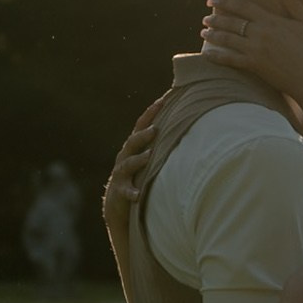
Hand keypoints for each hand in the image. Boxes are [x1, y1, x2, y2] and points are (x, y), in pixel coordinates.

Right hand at [103, 94, 166, 232]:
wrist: (117, 203)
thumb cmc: (139, 176)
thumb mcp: (147, 157)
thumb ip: (161, 142)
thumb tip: (186, 125)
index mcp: (134, 147)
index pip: (141, 125)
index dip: (151, 112)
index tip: (162, 100)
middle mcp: (125, 157)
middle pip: (133, 142)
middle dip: (143, 135)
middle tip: (155, 129)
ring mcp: (121, 174)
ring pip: (128, 164)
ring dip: (139, 160)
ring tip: (149, 156)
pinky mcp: (120, 191)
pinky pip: (126, 191)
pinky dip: (132, 192)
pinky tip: (138, 195)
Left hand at [199, 0, 302, 104]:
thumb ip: (294, 3)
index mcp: (271, 20)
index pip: (243, 7)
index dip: (225, 2)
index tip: (213, 1)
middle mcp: (260, 33)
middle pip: (231, 22)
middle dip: (215, 19)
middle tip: (205, 18)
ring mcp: (255, 50)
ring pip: (227, 39)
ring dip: (212, 35)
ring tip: (203, 32)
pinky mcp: (253, 65)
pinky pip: (229, 59)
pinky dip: (216, 56)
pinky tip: (207, 53)